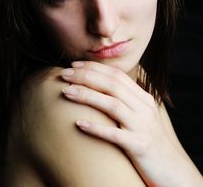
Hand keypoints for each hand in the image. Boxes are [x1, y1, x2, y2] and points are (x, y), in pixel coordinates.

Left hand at [60, 61, 201, 186]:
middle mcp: (143, 108)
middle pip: (112, 85)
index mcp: (143, 97)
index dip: (94, 68)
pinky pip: (115, 135)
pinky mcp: (139, 146)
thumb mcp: (139, 114)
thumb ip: (124, 99)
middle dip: (86, 77)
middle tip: (64, 75)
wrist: (170, 168)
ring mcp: (142, 126)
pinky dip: (96, 128)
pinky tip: (79, 123)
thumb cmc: (147, 138)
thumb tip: (99, 86)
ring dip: (87, 96)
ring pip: (112, 105)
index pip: (116, 75)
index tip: (74, 65)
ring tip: (66, 92)